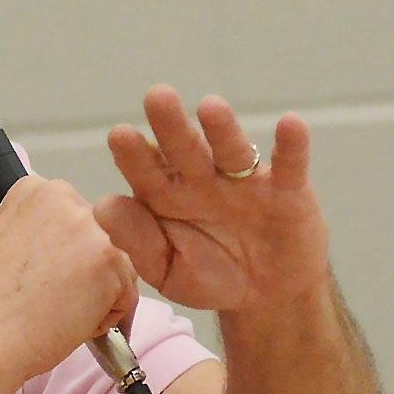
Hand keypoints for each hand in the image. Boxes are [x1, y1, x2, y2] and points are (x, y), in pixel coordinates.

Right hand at [0, 176, 139, 386]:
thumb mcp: (5, 241)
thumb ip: (41, 231)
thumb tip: (71, 248)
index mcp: (35, 189)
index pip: (76, 219)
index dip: (63, 255)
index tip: (41, 273)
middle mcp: (65, 198)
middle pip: (102, 238)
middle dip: (85, 271)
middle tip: (51, 296)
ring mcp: (91, 228)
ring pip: (119, 267)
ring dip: (97, 295)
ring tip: (57, 311)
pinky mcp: (110, 262)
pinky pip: (127, 296)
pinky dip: (106, 318)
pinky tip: (69, 321)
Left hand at [94, 86, 328, 312]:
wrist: (265, 297)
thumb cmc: (209, 277)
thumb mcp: (166, 269)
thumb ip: (136, 241)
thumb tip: (102, 206)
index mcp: (166, 196)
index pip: (145, 171)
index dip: (133, 154)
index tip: (119, 136)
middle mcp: (202, 179)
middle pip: (183, 148)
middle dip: (171, 124)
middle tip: (157, 96)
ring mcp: (244, 181)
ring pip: (231, 149)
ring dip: (223, 128)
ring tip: (210, 107)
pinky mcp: (286, 190)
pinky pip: (289, 165)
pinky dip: (291, 145)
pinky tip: (290, 123)